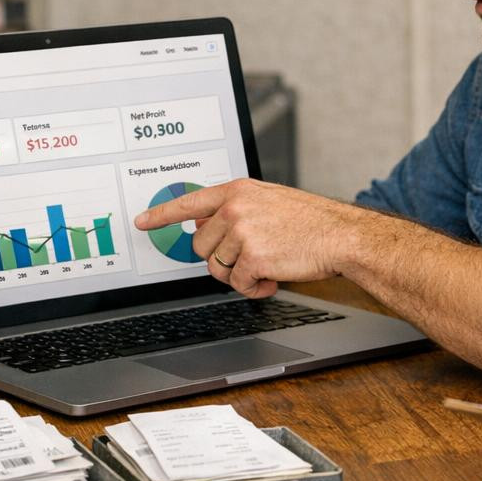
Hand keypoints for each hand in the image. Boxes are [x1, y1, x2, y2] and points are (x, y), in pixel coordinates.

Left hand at [133, 179, 358, 297]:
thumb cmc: (310, 221)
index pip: (188, 202)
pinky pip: (237, 284)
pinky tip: (273, 279)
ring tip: (266, 267)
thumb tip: (207, 224)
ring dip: (239, 275)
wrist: (340, 235)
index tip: (141, 221)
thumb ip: (236, 208)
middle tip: (248, 259)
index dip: (161, 214)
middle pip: (200, 247)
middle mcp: (235, 209)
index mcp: (237, 191)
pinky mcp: (252, 258)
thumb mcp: (269, 200)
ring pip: (217, 268)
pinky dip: (254, 288)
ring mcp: (242, 232)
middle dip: (221, 259)